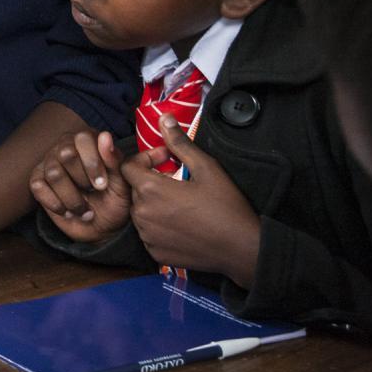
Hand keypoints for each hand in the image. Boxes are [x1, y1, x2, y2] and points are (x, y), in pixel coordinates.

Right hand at [28, 129, 132, 242]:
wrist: (101, 226)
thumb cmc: (114, 200)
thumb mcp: (121, 183)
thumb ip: (114, 160)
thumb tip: (105, 136)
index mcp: (88, 142)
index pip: (83, 139)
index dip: (92, 163)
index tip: (102, 185)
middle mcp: (65, 147)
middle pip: (66, 154)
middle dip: (82, 180)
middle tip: (93, 193)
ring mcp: (49, 163)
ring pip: (54, 174)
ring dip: (72, 198)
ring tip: (84, 209)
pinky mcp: (37, 180)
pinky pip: (38, 186)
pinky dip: (55, 203)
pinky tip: (67, 211)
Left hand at [119, 115, 262, 287]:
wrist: (243, 249)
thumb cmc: (226, 206)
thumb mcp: (207, 167)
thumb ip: (180, 143)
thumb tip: (164, 118)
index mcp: (150, 190)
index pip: (127, 167)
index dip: (144, 160)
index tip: (166, 161)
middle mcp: (142, 214)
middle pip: (135, 189)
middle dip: (151, 181)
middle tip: (177, 182)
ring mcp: (147, 236)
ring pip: (141, 212)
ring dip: (154, 204)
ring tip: (181, 204)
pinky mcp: (155, 253)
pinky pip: (149, 234)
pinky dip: (159, 226)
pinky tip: (182, 224)